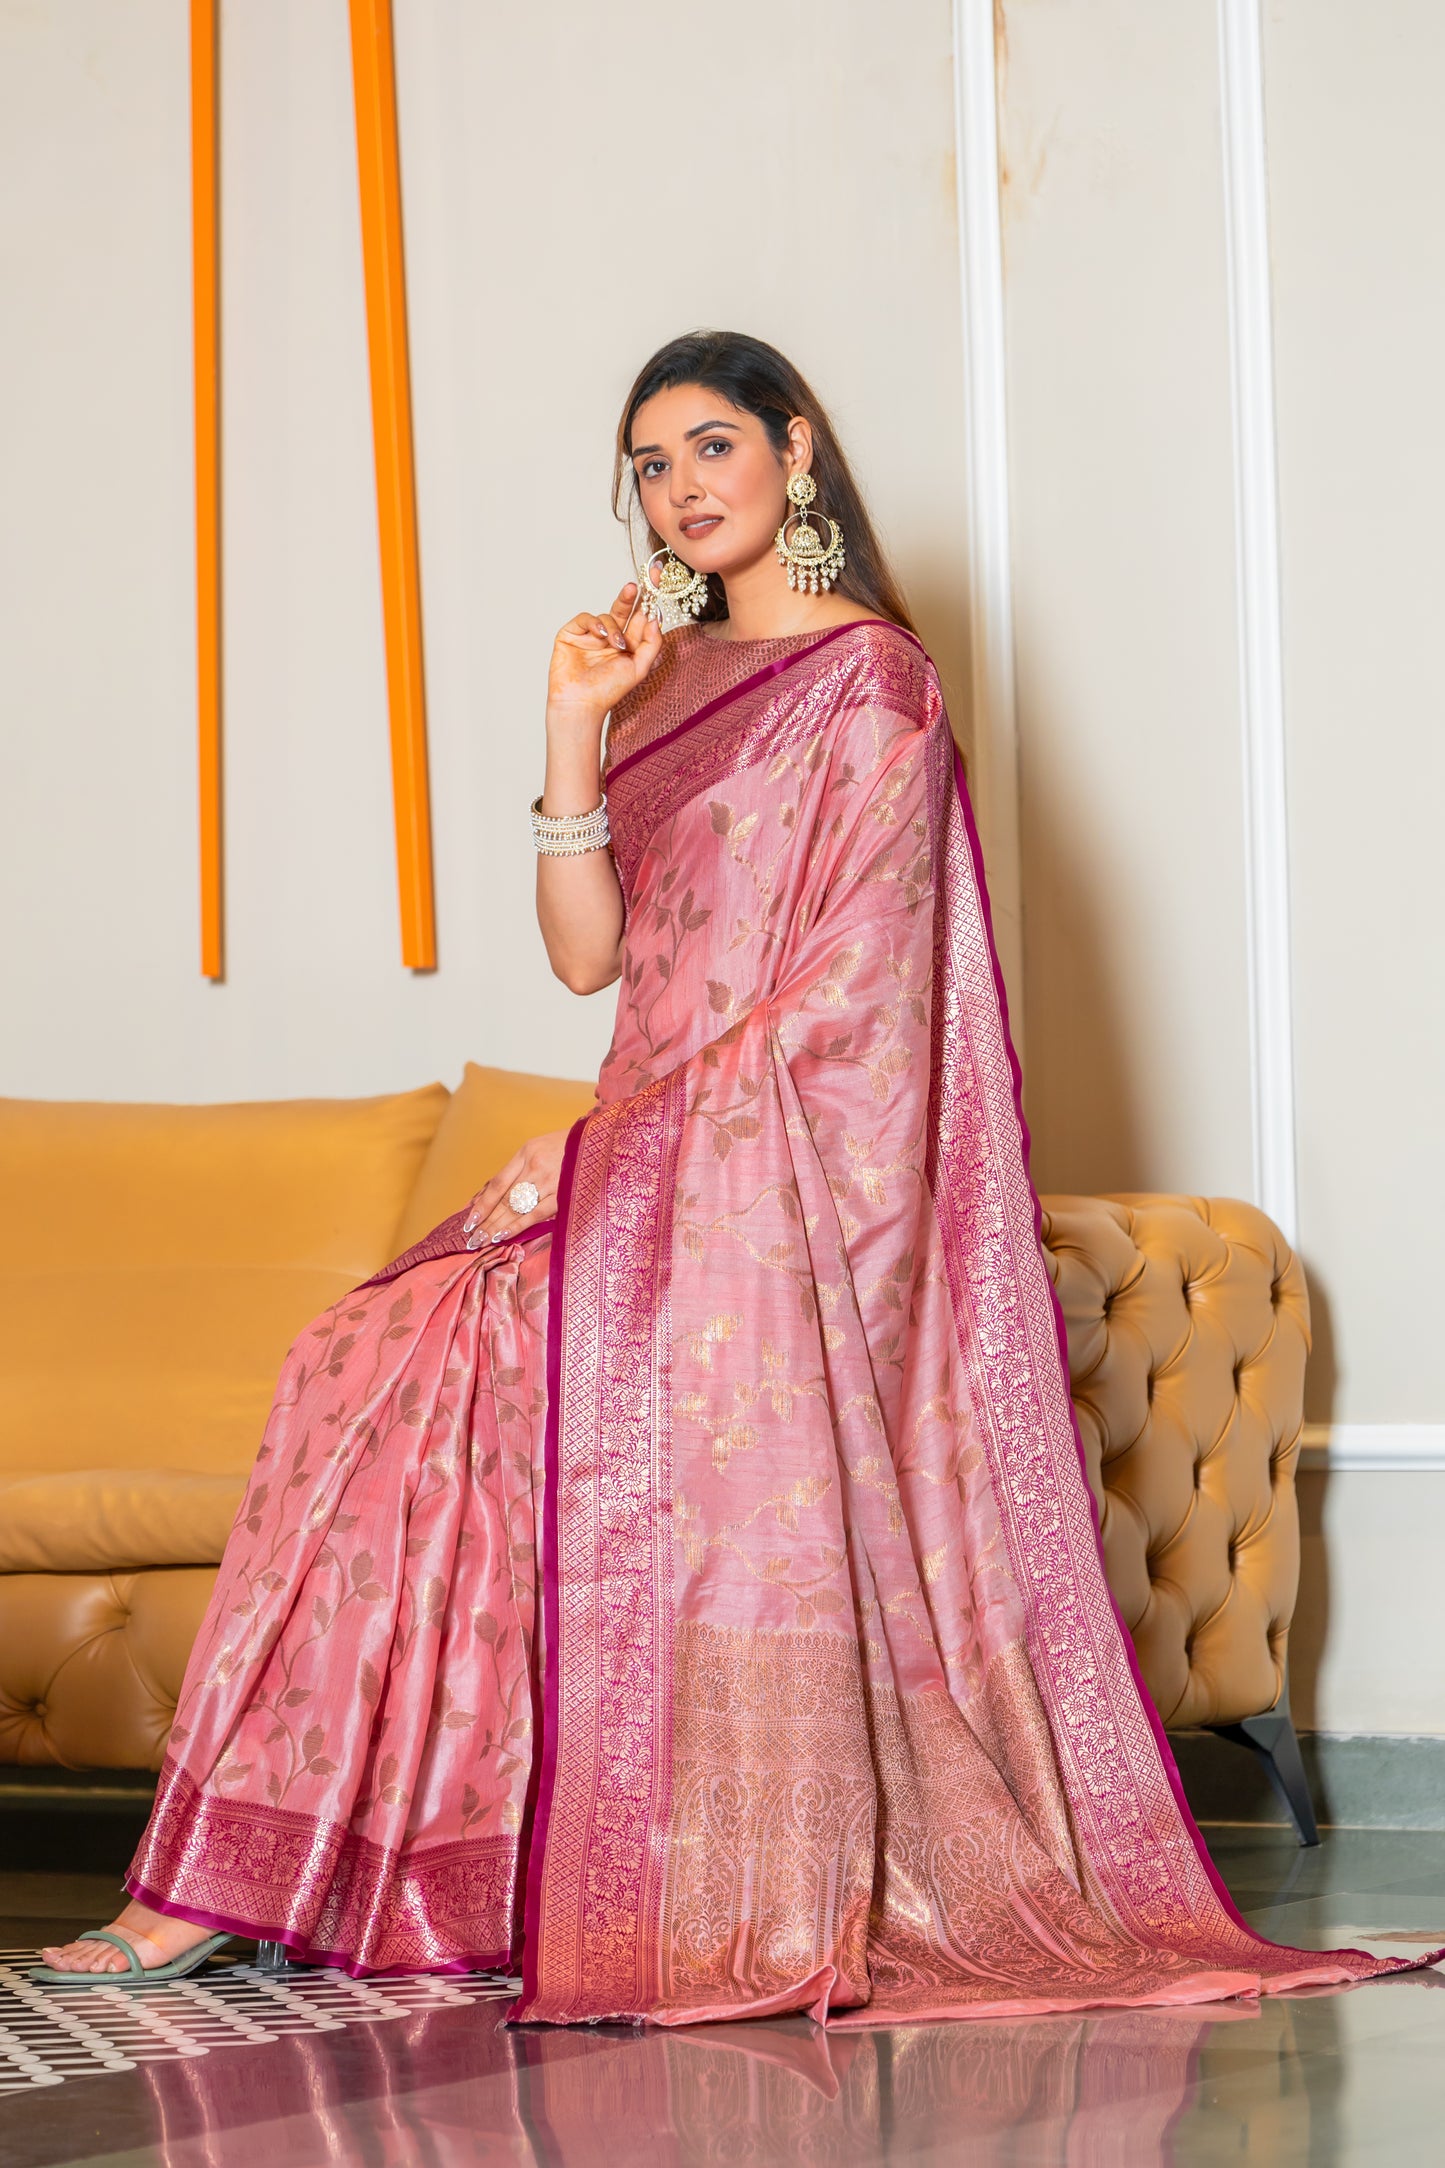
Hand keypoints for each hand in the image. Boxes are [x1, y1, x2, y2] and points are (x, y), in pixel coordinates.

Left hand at [462, 1128, 571, 1248]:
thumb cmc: (568, 1146)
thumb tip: (488, 1194)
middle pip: (504, 1199)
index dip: (482, 1205)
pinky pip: (537, 1213)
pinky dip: (519, 1225)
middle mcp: (535, 1166)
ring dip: (497, 1226)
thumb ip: (517, 1170)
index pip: (497, 1184)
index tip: (469, 1221)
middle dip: (486, 1221)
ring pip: (517, 1208)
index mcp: (526, 1153)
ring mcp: (550, 1181)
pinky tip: (504, 1235)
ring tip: (482, 1241)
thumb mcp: (539, 1148)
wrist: (602, 1141)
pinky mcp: (565, 1194)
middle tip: (472, 1239)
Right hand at [546, 582, 662, 727]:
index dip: (648, 600)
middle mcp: (611, 637)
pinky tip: (600, 635)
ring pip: (607, 616)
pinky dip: (595, 623)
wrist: (581, 703)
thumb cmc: (609, 690)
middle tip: (635, 585)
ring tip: (615, 644)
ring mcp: (591, 635)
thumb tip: (656, 619)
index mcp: (628, 644)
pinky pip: (586, 618)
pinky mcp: (573, 633)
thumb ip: (652, 644)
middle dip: (631, 596)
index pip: (640, 618)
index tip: (655, 581)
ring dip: (613, 627)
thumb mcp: (639, 668)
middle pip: (624, 609)